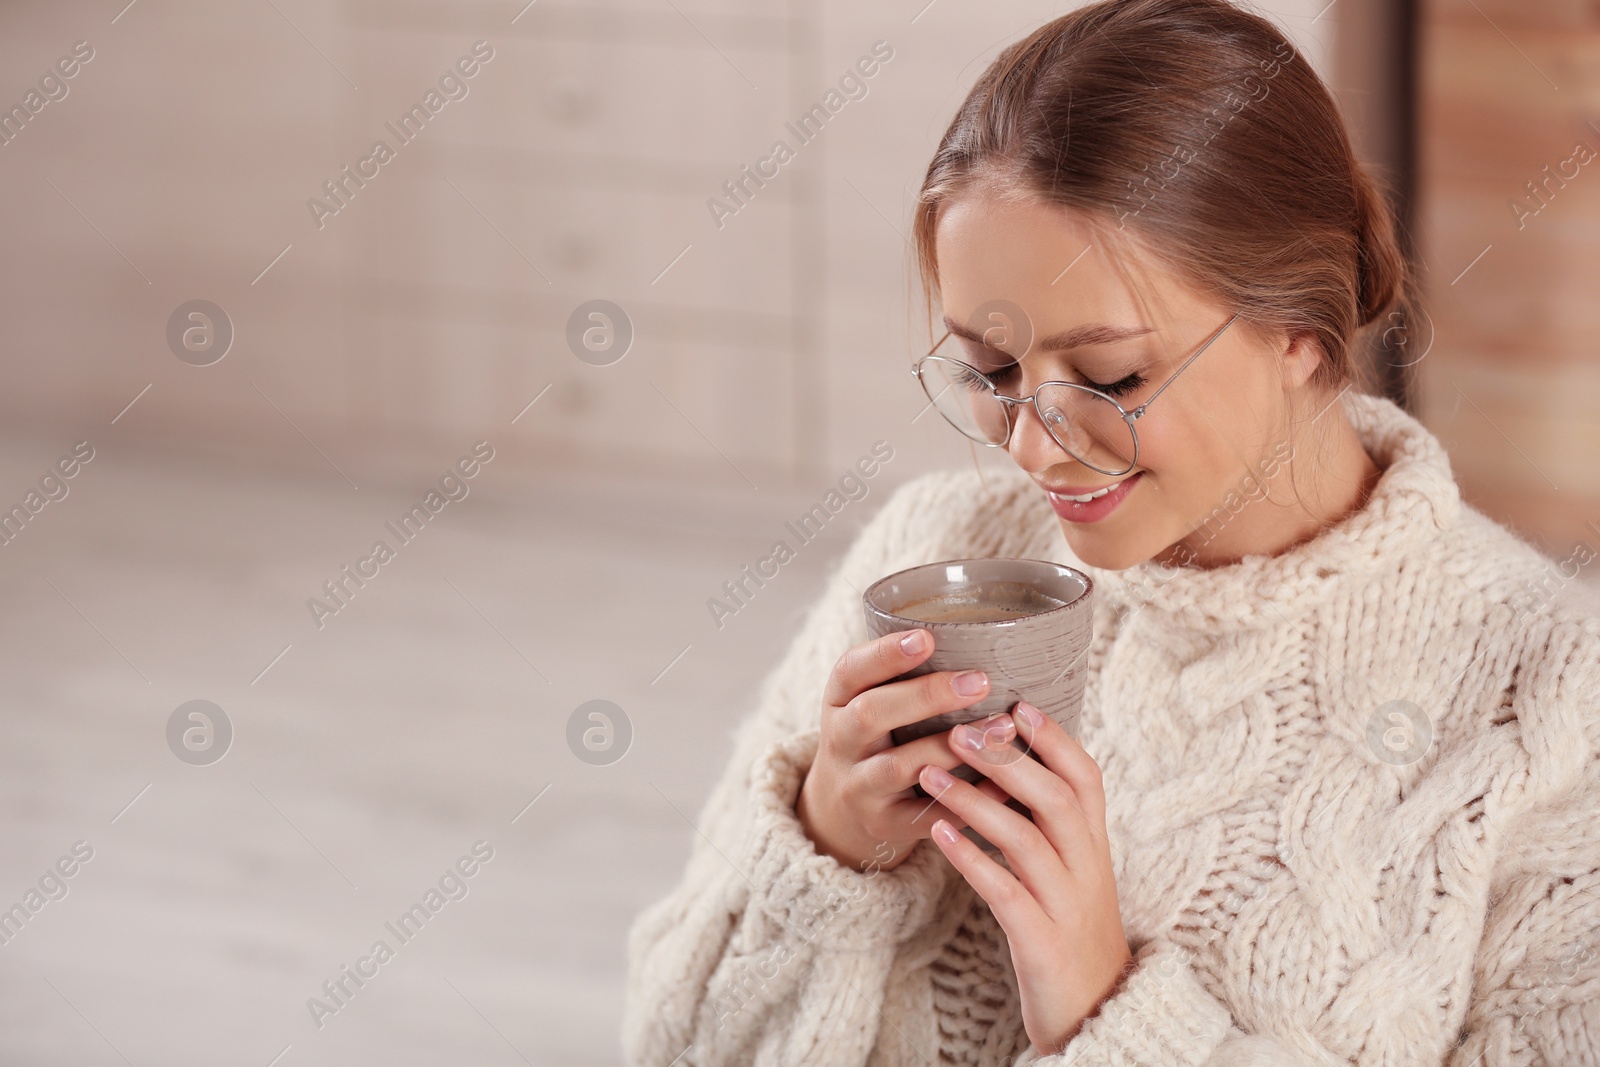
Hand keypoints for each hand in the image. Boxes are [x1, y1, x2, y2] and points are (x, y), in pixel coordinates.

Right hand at [796, 628, 1012, 871]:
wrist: (841, 811)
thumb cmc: (875, 738)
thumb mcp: (869, 701)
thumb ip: (904, 675)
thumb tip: (983, 635)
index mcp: (838, 700)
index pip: (850, 670)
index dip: (885, 653)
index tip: (926, 637)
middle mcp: (841, 742)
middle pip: (871, 714)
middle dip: (926, 696)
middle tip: (980, 681)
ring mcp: (859, 786)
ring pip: (899, 766)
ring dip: (952, 747)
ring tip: (1002, 728)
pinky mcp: (885, 824)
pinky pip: (928, 814)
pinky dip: (967, 798)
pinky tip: (1004, 783)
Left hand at [918, 700, 1131, 1053]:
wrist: (1097, 1013)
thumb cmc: (1069, 928)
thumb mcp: (1072, 870)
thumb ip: (1049, 823)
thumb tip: (1011, 761)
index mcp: (1095, 845)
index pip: (1086, 777)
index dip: (1054, 738)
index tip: (1016, 703)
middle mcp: (1088, 868)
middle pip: (1055, 798)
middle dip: (1007, 760)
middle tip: (958, 731)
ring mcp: (1067, 906)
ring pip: (1026, 839)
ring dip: (976, 801)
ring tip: (930, 774)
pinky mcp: (1042, 942)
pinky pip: (1005, 893)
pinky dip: (971, 860)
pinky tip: (937, 835)